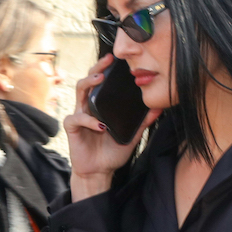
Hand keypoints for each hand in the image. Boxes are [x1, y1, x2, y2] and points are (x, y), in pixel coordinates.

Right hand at [66, 55, 158, 198]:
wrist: (100, 172)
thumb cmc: (112, 153)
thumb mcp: (131, 135)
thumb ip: (142, 122)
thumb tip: (158, 108)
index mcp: (100, 106)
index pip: (101, 82)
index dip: (106, 69)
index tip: (116, 59)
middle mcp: (88, 107)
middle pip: (88, 80)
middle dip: (97, 68)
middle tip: (108, 60)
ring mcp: (79, 116)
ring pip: (79, 92)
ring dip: (89, 83)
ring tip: (99, 79)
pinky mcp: (72, 128)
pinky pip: (77, 119)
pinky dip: (88, 121)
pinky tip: (100, 125)